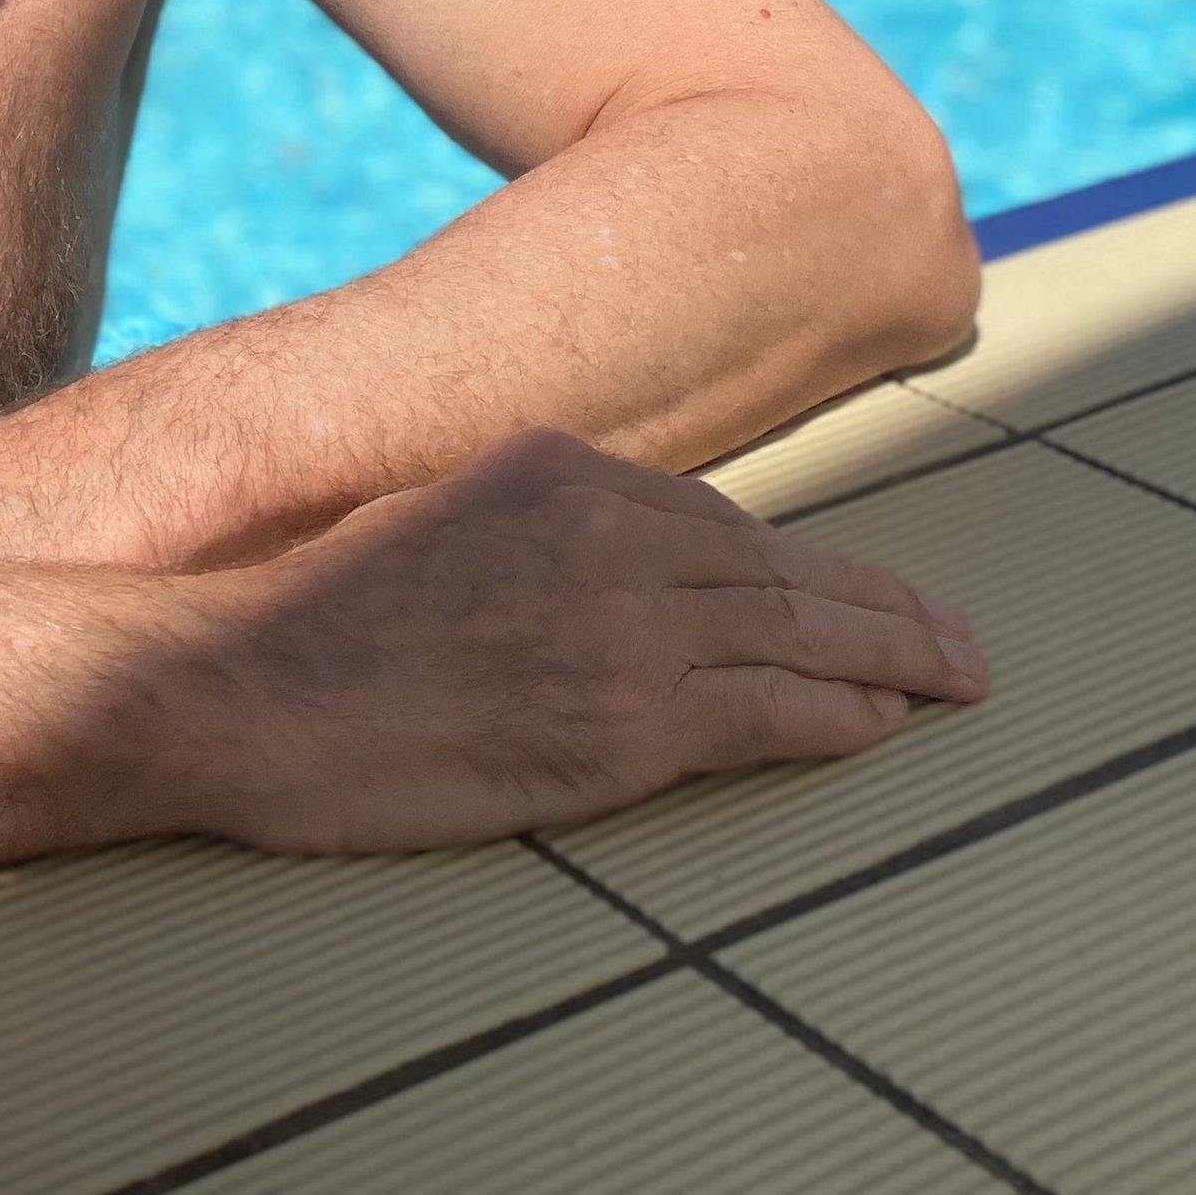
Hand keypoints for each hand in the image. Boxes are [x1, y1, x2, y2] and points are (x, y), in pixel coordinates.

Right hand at [154, 427, 987, 854]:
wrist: (239, 686)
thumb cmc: (292, 629)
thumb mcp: (411, 531)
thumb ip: (501, 542)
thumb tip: (542, 588)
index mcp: (551, 469)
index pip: (706, 517)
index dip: (787, 563)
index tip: (838, 589)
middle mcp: (605, 529)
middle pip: (778, 564)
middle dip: (876, 600)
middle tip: (953, 633)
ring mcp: (623, 622)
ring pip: (801, 630)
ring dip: (893, 656)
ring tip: (956, 677)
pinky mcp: (626, 718)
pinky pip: (775, 710)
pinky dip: (846, 716)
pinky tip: (892, 724)